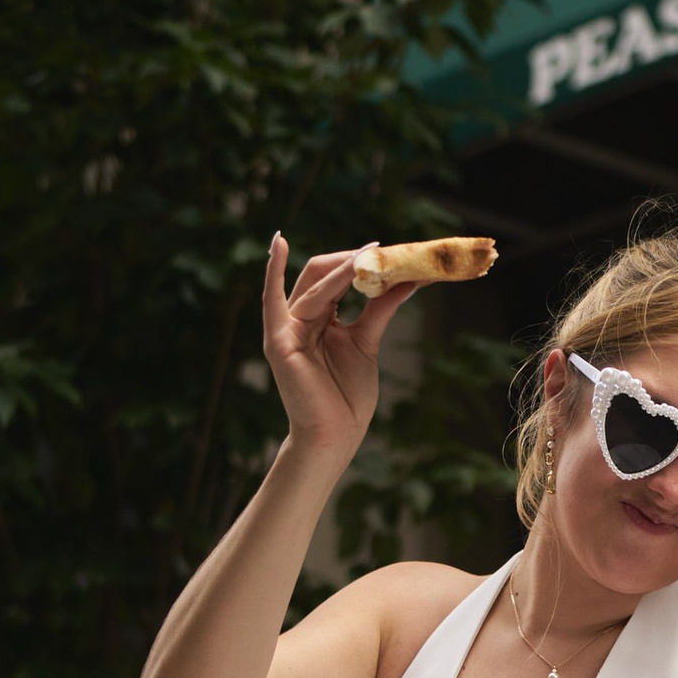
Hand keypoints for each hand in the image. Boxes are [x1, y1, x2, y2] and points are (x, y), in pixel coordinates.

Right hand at [260, 232, 413, 463]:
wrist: (337, 435)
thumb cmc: (348, 396)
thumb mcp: (367, 342)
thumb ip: (379, 309)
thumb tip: (406, 280)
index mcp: (319, 319)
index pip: (334, 278)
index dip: (357, 263)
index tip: (386, 251)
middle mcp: (299, 318)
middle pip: (321, 272)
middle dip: (351, 260)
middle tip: (380, 251)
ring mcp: (286, 328)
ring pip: (313, 284)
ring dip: (343, 269)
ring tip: (370, 257)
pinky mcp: (279, 341)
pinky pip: (272, 300)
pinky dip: (272, 270)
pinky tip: (279, 243)